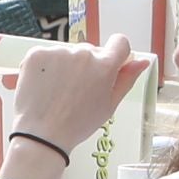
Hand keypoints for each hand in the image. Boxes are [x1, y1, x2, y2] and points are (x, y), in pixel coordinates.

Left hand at [2, 38, 146, 178]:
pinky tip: (44, 86)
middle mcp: (83, 53)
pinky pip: (46, 55)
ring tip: (58, 91)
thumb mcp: (109, 105)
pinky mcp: (36, 54)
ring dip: (65, 66)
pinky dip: (45, 67)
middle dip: (87, 66)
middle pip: (91, 50)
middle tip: (77, 90)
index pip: (120, 43)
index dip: (117, 53)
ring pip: (67, 53)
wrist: (41, 135)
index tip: (110, 64)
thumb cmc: (77, 124)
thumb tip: (142, 61)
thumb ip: (127, 79)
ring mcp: (58, 52)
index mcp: (105, 65)